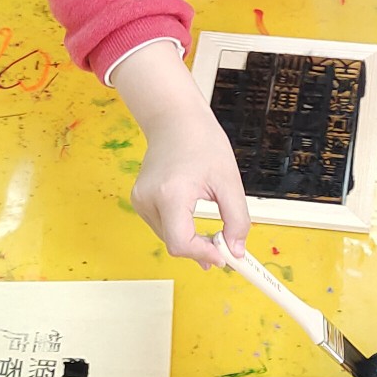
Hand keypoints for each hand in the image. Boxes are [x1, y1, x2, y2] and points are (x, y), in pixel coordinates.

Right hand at [111, 40, 250, 266]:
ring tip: (212, 233)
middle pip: (174, 244)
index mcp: (170, 194)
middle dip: (201, 250)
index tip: (225, 257)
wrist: (174, 119)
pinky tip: (194, 221)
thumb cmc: (201, 141)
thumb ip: (237, 219)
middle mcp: (148, 199)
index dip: (204, 254)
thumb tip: (237, 250)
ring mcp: (140, 200)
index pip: (181, 243)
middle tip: (226, 248)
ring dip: (191, 241)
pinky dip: (180, 230)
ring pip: (167, 238)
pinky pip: (162, 227)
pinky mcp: (139, 200)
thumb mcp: (228, 181)